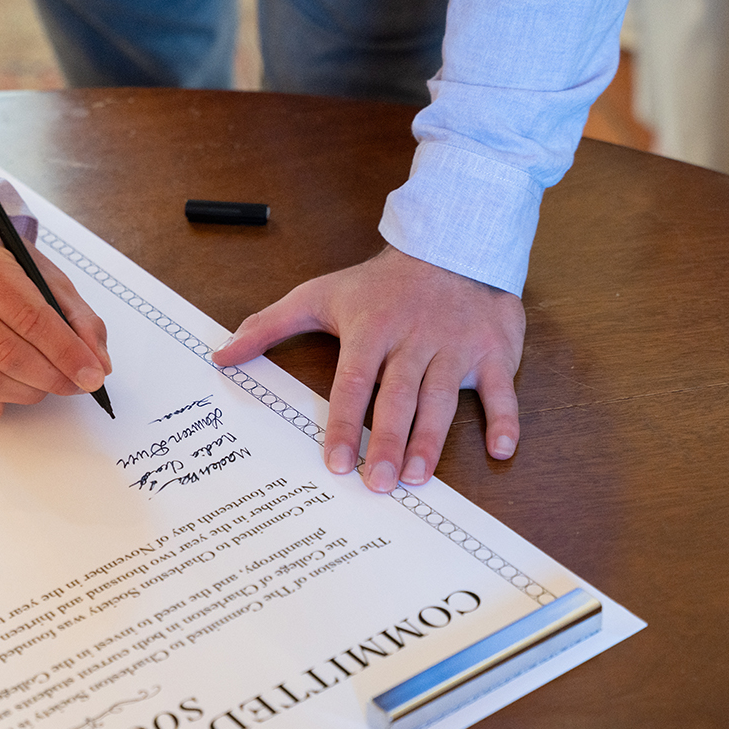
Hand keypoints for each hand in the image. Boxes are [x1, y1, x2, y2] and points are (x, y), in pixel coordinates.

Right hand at [0, 224, 110, 418]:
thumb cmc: (2, 269)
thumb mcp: (46, 277)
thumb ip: (79, 318)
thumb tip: (98, 365)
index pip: (30, 319)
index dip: (67, 353)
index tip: (92, 375)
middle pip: (8, 355)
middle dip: (52, 378)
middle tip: (76, 384)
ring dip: (28, 393)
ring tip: (45, 383)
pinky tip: (9, 393)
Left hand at [212, 245, 524, 491]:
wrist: (452, 243)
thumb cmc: (380, 283)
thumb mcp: (318, 295)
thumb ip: (268, 326)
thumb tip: (223, 355)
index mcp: (372, 329)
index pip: (354, 383)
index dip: (346, 424)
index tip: (337, 462)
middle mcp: (414, 340)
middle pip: (398, 398)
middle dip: (387, 442)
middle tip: (377, 484)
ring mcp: (456, 346)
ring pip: (442, 399)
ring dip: (431, 440)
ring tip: (417, 477)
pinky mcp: (493, 350)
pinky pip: (501, 389)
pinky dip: (505, 419)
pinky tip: (501, 451)